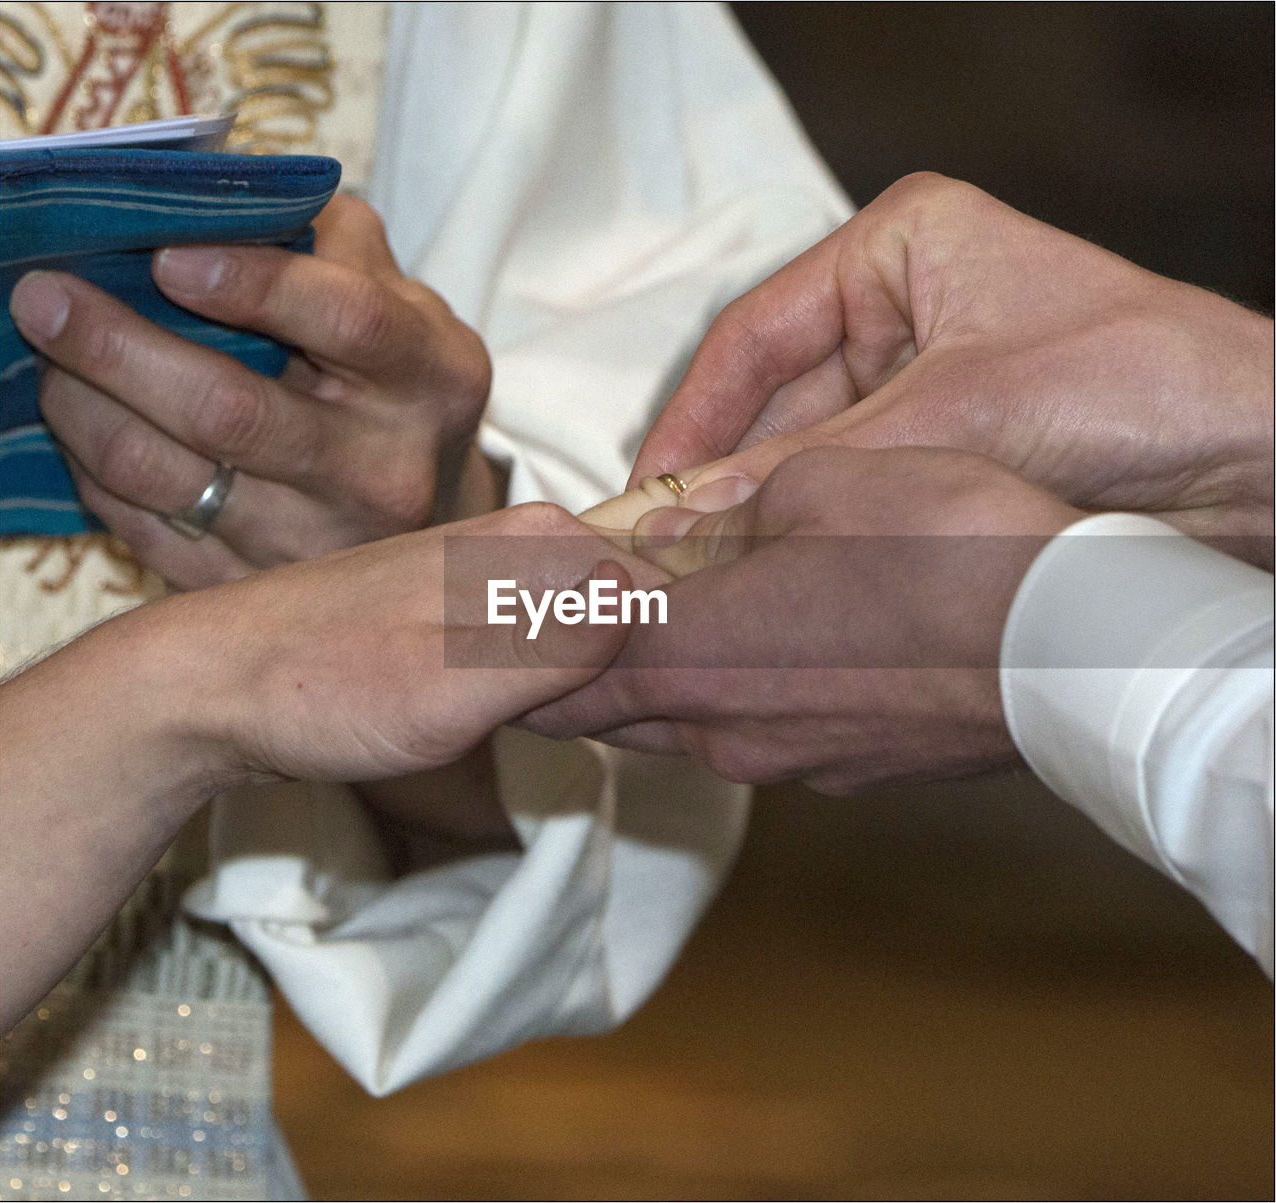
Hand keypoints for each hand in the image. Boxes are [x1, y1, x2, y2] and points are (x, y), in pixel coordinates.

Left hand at [0, 501, 642, 1028]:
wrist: (216, 684)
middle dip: (643, 675)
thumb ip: (556, 649)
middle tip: (590, 733)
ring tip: (551, 727)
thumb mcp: (449, 687)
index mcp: (542, 539)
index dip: (681, 663)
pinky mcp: (478, 602)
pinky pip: (554, 638)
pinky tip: (530, 718)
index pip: (672, 591)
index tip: (660, 722)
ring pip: (599, 629)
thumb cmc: (321, 685)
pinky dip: (562, 684)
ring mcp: (504, 568)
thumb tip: (648, 611)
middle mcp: (531, 538)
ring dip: (601, 684)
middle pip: (640, 609)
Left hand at [9, 195, 494, 589]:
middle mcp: (387, 471)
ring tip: (50, 359)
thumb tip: (192, 200)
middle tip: (46, 298)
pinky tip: (86, 427)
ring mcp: (326, 545)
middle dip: (119, 349)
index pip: (347, 323)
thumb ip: (320, 241)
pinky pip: (153, 533)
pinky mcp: (267, 589)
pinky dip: (99, 473)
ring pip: (173, 479)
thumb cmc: (397, 383)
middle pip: (234, 413)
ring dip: (86, 409)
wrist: (429, 509)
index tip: (165, 254)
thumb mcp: (397, 300)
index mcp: (432, 379)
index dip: (251, 282)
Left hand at [530, 446, 1081, 794]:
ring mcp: (787, 760)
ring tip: (669, 626)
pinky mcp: (844, 770)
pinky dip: (736, 701)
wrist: (1067, 649)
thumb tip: (675, 521)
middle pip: (607, 714)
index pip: (554, 671)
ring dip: (658, 684)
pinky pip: (760, 737)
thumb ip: (725, 511)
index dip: (517, 645)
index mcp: (689, 653)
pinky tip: (775, 652)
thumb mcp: (819, 484)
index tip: (507, 614)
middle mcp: (722, 727)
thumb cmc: (943, 548)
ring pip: (683, 728)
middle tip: (563, 621)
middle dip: (574, 670)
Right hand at [623, 173, 1273, 565]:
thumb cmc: (1145, 385)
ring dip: (774, 518)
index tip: (650, 489)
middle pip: (777, 405)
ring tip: (716, 575)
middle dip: (730, 480)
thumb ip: (811, 467)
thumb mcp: (950, 415)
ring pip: (813, 460)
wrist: (1262, 470)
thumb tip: (693, 513)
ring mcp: (926, 390)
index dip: (694, 418)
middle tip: (671, 549)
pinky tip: (785, 579)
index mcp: (901, 250)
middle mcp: (906, 316)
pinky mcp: (948, 458)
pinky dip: (822, 539)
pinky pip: (858, 497)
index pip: (756, 335)